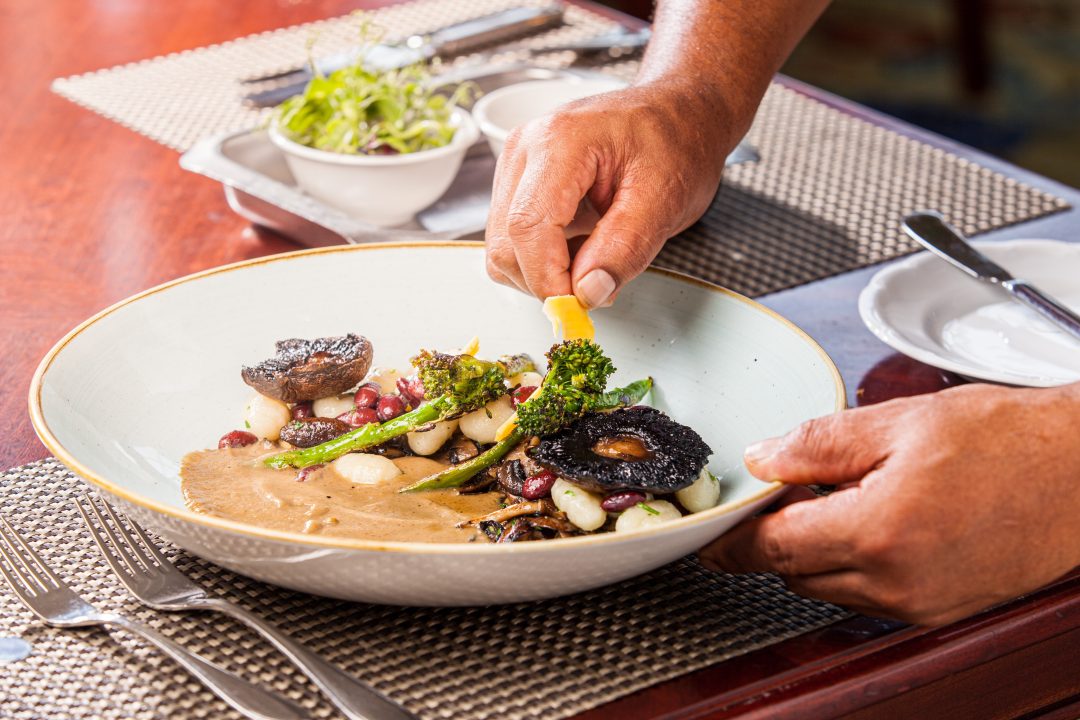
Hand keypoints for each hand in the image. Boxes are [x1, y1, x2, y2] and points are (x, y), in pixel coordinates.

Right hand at [484, 78, 735, 305]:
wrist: (678, 112)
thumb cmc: (676, 143)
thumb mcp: (666, 200)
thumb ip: (625, 248)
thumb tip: (587, 293)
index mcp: (560, 143)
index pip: (528, 227)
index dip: (548, 280)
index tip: (579, 308)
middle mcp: (525, 148)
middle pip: (505, 242)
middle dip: (545, 280)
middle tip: (598, 285)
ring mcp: (516, 163)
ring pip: (502, 245)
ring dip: (544, 269)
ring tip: (596, 250)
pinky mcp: (518, 179)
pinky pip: (512, 236)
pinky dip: (544, 255)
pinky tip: (582, 240)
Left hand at [699, 382, 1079, 625]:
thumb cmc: (1009, 443)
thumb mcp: (899, 422)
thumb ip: (818, 443)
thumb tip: (764, 459)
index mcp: (878, 533)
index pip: (772, 548)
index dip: (731, 539)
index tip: (708, 533)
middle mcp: (896, 583)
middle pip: (793, 572)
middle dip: (773, 536)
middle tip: (778, 493)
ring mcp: (919, 604)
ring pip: (827, 587)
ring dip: (811, 550)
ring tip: (835, 498)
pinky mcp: (938, 609)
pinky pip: (867, 595)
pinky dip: (850, 564)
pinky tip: (870, 521)